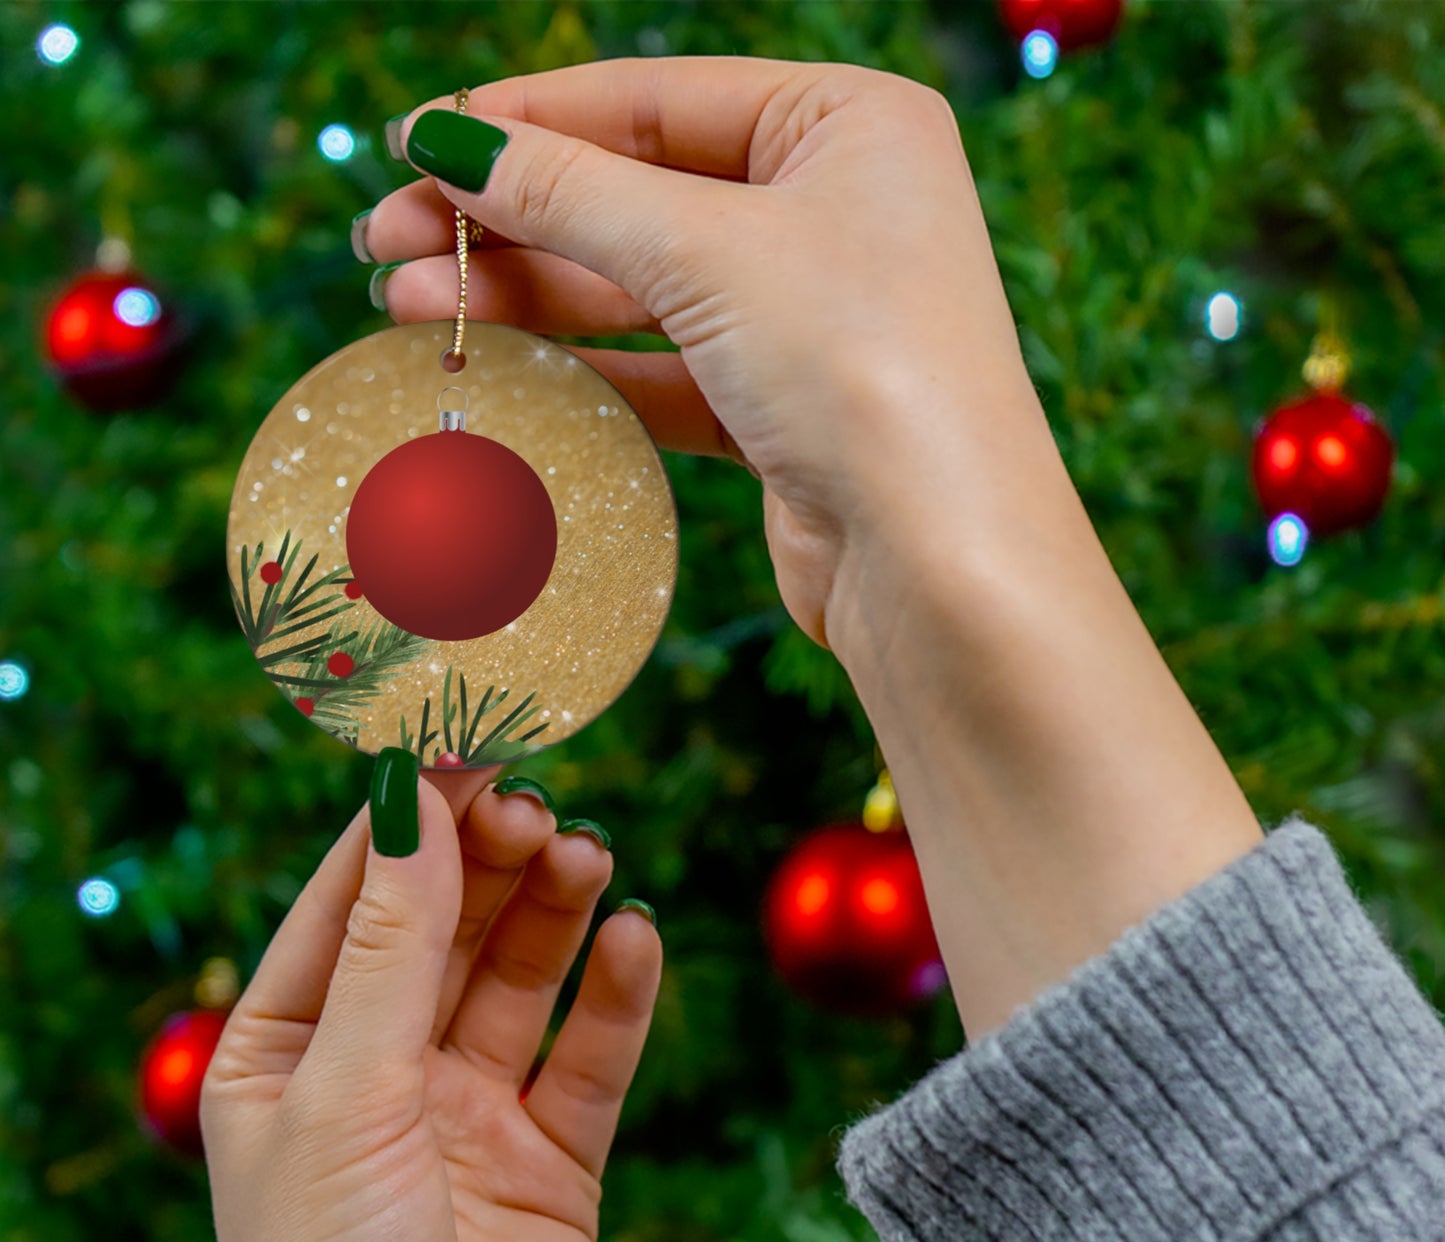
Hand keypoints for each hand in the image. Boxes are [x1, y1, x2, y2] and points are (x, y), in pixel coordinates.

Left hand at [201, 761, 661, 1241]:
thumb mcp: (346, 1096)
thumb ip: (391, 946)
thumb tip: (411, 798)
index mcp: (289, 1053)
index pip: (352, 902)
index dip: (408, 822)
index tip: (465, 743)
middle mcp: (380, 1073)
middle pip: (446, 927)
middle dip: (489, 861)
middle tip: (538, 805)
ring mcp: (469, 1114)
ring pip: (521, 978)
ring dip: (555, 911)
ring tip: (588, 856)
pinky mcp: (552, 1160)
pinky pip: (591, 1055)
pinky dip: (617, 994)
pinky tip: (636, 939)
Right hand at [361, 56, 1053, 658]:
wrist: (938, 561)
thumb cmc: (859, 368)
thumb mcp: (707, 251)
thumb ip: (571, 193)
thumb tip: (448, 141)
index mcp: (848, 124)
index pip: (655, 100)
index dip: (527, 120)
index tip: (415, 142)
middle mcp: (834, 210)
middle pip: (637, 195)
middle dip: (508, 218)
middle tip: (385, 241)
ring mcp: (809, 315)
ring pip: (639, 289)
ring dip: (525, 297)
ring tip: (406, 306)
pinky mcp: (782, 409)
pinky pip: (662, 371)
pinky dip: (580, 370)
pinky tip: (493, 366)